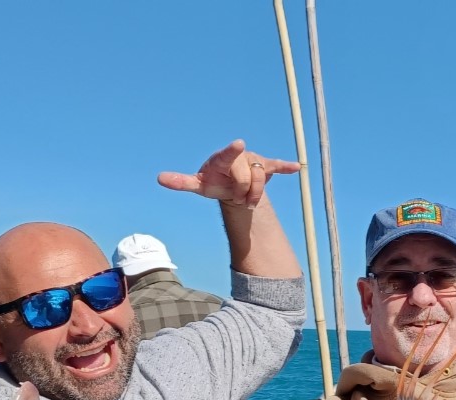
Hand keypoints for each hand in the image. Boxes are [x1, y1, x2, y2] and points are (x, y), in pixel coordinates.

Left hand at [157, 139, 299, 208]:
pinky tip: (296, 168)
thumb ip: (181, 181)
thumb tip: (159, 178)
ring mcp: (254, 160)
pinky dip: (286, 167)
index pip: (227, 155)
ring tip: (247, 197)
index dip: (232, 151)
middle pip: (246, 177)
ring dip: (255, 195)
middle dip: (243, 193)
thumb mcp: (199, 185)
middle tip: (237, 199)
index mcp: (222, 159)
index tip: (238, 144)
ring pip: (261, 179)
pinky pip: (277, 166)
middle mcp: (239, 156)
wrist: (232, 183)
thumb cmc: (213, 182)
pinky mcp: (267, 165)